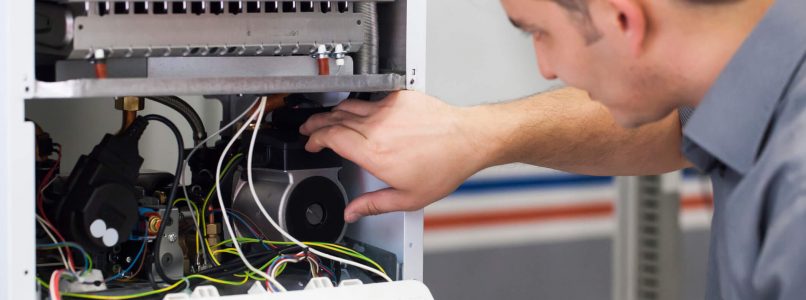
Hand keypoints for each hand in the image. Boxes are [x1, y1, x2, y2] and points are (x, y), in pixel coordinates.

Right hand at [300, 91, 490, 222]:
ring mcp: (388, 109)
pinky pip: (370, 99)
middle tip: (309, 129)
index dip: (315, 139)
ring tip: (326, 119)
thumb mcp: (408, 197)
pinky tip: (356, 110)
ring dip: (333, 112)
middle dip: (316, 124)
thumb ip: (374, 204)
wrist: (467, 139)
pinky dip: (358, 105)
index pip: (331, 137)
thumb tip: (352, 212)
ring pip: (349, 106)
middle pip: (335, 119)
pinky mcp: (399, 97)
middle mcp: (377, 126)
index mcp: (373, 152)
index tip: (311, 143)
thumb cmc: (444, 165)